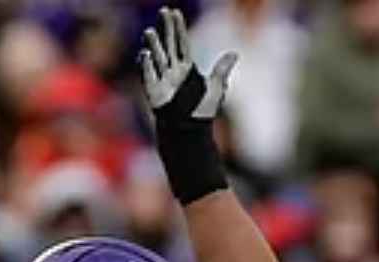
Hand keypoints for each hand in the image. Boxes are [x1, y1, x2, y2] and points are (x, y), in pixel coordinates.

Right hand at [138, 6, 234, 122]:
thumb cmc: (202, 113)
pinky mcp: (154, 93)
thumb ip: (221, 70)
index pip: (181, 43)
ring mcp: (162, 81)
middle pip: (168, 45)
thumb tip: (234, 54)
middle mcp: (172, 72)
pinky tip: (144, 54)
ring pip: (156, 58)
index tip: (174, 12)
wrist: (190, 133)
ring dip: (153, 45)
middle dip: (166, 29)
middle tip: (163, 11)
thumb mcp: (216, 88)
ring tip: (150, 31)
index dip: (178, 27)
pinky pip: (148, 76)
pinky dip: (146, 66)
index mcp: (186, 69)